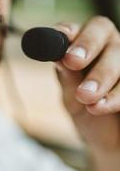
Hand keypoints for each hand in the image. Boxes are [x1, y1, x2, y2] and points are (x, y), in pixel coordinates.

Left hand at [54, 16, 119, 170]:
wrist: (110, 140)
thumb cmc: (85, 112)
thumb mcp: (70, 97)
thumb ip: (67, 78)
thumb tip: (57, 57)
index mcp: (83, 48)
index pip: (77, 29)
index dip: (69, 31)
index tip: (60, 39)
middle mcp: (108, 47)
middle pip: (102, 31)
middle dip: (86, 45)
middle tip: (72, 61)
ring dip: (101, 76)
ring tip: (85, 97)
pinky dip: (116, 96)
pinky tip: (100, 107)